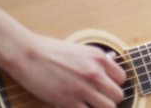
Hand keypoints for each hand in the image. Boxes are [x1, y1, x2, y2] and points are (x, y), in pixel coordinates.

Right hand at [6, 35, 126, 106]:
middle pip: (118, 96)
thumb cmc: (52, 51)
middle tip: (98, 100)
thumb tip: (113, 58)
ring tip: (89, 105)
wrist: (28, 55)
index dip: (114, 85)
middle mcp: (95, 72)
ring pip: (107, 107)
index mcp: (99, 58)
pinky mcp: (68, 101)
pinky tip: (77, 107)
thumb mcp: (80, 49)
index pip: (122, 78)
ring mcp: (83, 88)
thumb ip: (98, 57)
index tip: (105, 88)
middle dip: (110, 100)